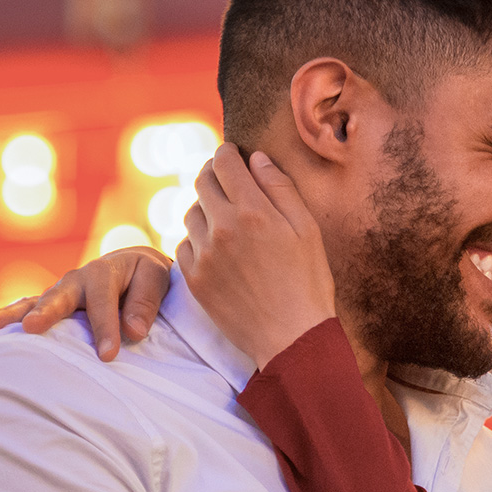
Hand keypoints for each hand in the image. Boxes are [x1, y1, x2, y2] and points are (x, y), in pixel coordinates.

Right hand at [0, 246, 173, 360]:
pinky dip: (8, 319)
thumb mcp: (157, 279)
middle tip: (31, 328)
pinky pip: (27, 310)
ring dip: (12, 315)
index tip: (108, 355)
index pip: (103, 302)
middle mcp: (76, 280)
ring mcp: (59, 293)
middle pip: (59, 296)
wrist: (134, 268)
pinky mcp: (50, 306)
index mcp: (105, 272)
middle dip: (46, 312)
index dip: (105, 327)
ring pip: (34, 303)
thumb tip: (134, 331)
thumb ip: (147, 301)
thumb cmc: (147, 278)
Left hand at [177, 145, 335, 368]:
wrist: (291, 338)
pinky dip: (197, 240)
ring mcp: (204, 255)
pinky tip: (217, 248)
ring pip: (191, 213)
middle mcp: (223, 229)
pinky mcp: (194, 279)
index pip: (224, 162)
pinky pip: (184, 245)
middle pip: (202, 182)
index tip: (233, 156)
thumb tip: (256, 158)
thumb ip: (280, 188)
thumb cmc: (308, 283)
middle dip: (214, 174)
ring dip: (205, 208)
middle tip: (226, 180)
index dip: (227, 153)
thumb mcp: (307, 229)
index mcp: (253, 211)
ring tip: (225, 218)